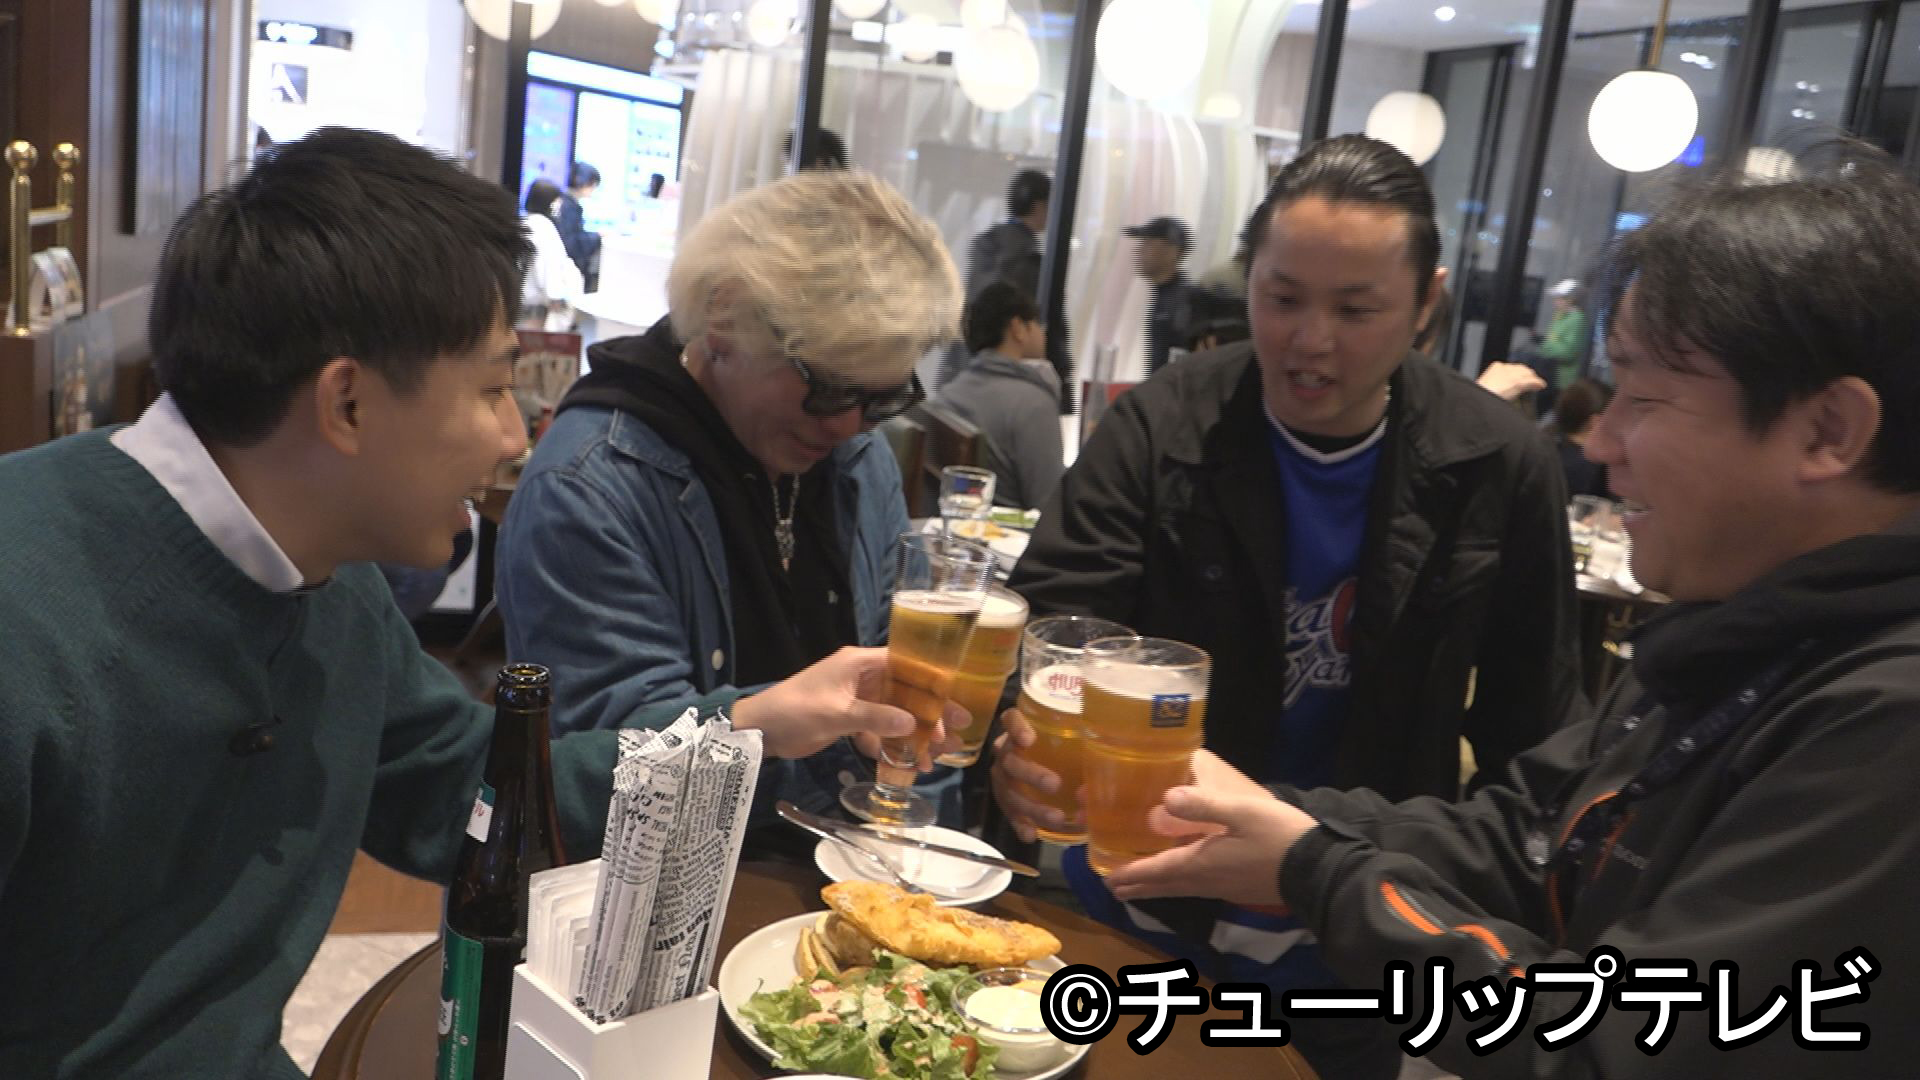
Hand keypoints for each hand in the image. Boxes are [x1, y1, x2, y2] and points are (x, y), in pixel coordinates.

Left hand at [730, 646, 944, 761]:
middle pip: (906, 692)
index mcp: (860, 663)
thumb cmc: (796, 710)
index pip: (906, 664)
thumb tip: (912, 723)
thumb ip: (875, 717)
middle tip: (957, 734)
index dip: (932, 681)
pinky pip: (879, 729)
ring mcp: (857, 699)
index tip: (954, 700)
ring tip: (937, 756)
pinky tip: (908, 764)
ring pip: (895, 713)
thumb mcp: (837, 713)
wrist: (759, 730)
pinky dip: (892, 745)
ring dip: (914, 734)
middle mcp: (862, 677)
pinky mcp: (849, 719)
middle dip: (930, 713)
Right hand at [990, 706, 1078, 842]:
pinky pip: (1010, 814)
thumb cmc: (1058, 743)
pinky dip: (1021, 825)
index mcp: (1018, 731)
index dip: (1016, 728)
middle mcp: (1006, 753)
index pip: (1010, 720)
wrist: (1033, 763)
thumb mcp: (1067, 734)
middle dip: (1032, 774)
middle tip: (1054, 784)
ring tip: (1056, 817)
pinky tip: (1032, 835)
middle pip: (1010, 761)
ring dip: (1032, 807)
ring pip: (1010, 792)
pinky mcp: (1006, 801)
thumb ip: (1083, 736)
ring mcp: (1003, 779)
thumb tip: (1114, 744)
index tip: (1030, 739)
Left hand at [1104, 751, 1318, 906]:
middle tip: (1112, 889)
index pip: (1158, 869)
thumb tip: (1167, 796)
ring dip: (1157, 887)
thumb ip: (1205, 804)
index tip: (1107, 878)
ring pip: (1182, 889)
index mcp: (1203, 863)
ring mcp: (1224, 887)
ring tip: (1136, 888)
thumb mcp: (1243, 812)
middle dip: (1139, 886)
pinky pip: (1197, 888)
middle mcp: (1208, 881)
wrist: (1319, 869)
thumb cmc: (1280, 836)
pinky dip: (1179, 884)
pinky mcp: (1238, 888)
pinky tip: (1182, 879)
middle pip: (1165, 885)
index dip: (1132, 873)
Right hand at [1476, 361, 1546, 401]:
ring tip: (1538, 384)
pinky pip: (1531, 382)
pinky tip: (1541, 386)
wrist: (1479, 399)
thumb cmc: (1480, 395)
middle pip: (1521, 368)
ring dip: (1533, 379)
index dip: (1518, 373)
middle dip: (1527, 374)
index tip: (1520, 378)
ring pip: (1527, 374)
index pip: (1512, 367)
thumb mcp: (1487, 386)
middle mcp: (1505, 368)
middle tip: (1531, 381)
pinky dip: (1537, 383)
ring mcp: (1512, 375)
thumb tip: (1501, 387)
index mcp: (1496, 366)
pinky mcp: (1517, 382)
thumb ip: (1495, 382)